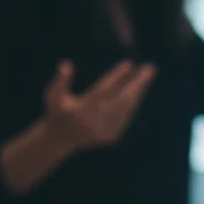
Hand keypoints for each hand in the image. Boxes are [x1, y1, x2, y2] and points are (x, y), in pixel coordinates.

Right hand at [42, 59, 156, 149]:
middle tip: (150, 68)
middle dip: (137, 83)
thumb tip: (66, 64)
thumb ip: (61, 81)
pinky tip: (139, 91)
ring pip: (127, 108)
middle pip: (122, 99)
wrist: (61, 140)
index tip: (129, 63)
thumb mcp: (53, 96)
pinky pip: (126, 117)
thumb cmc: (58, 112)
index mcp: (82, 110)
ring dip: (139, 92)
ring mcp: (105, 131)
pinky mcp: (111, 138)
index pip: (104, 90)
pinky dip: (132, 104)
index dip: (117, 76)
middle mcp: (96, 122)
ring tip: (147, 76)